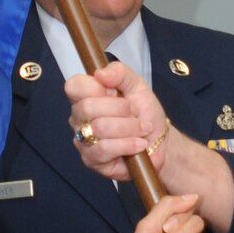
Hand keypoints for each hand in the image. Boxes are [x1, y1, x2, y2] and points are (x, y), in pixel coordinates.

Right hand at [65, 60, 168, 180]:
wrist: (159, 142)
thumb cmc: (144, 113)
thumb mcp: (137, 86)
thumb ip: (120, 73)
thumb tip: (100, 73)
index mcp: (86, 96)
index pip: (74, 85)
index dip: (95, 87)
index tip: (114, 92)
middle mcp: (79, 118)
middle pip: (87, 107)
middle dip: (121, 109)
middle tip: (134, 114)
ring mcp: (83, 140)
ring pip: (99, 128)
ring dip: (129, 128)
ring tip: (141, 130)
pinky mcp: (91, 160)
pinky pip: (104, 149)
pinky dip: (128, 144)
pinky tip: (139, 144)